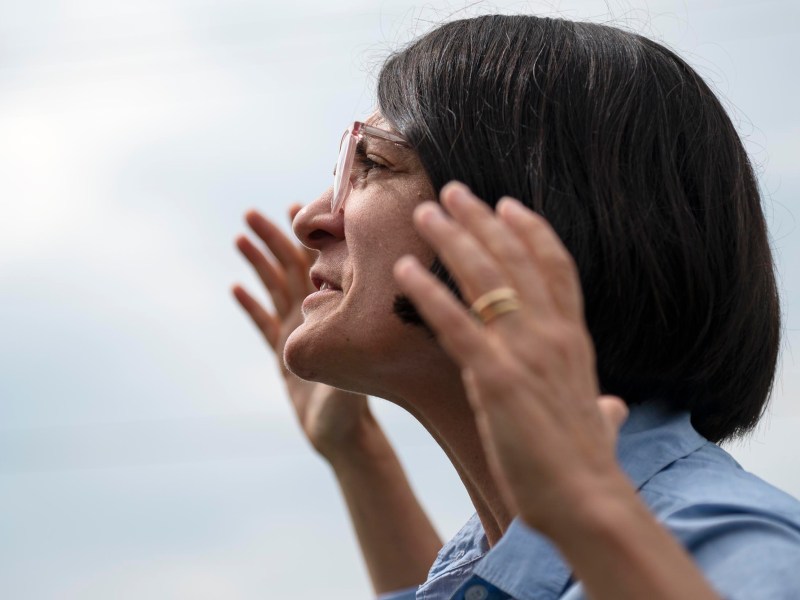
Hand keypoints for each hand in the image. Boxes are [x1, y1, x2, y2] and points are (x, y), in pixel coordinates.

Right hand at [233, 206, 371, 459]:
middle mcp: (315, 316)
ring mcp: (298, 332)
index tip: (296, 207)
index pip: (318, 264)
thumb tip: (342, 324)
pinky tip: (236, 287)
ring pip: (274, 288)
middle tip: (251, 213)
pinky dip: (250, 304)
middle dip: (272, 239)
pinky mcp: (283, 352)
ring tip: (239, 235)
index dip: (305, 236)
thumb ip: (340, 352)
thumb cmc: (353, 409)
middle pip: (289, 267)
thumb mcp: (347, 374)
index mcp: (333, 312)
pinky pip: (264, 322)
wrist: (342, 436)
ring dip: (257, 262)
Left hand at [393, 182, 629, 531]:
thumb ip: (602, 409)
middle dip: (482, 220)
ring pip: (485, 278)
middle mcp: (552, 334)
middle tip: (452, 191)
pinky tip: (402, 270)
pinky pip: (455, 323)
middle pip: (515, 259)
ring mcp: (525, 351)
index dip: (530, 230)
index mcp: (574, 339)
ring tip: (426, 212)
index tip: (506, 204)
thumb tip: (612, 410)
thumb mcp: (599, 424)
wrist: (587, 502)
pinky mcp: (495, 377)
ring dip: (452, 239)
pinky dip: (427, 292)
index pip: (555, 266)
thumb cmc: (588, 467)